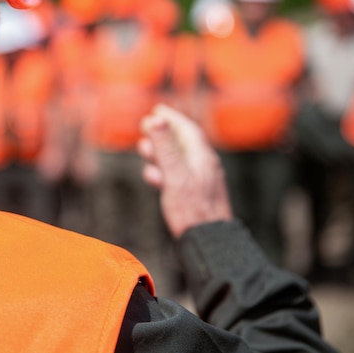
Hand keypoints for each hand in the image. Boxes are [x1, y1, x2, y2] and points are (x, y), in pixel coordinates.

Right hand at [138, 104, 232, 237]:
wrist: (209, 243)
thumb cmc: (193, 210)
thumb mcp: (175, 175)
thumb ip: (165, 148)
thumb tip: (156, 119)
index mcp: (202, 157)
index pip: (187, 130)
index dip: (172, 118)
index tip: (157, 110)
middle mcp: (203, 166)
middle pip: (182, 143)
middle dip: (162, 134)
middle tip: (145, 127)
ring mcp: (200, 182)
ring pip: (178, 160)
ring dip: (160, 154)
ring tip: (144, 151)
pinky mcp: (194, 196)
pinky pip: (177, 177)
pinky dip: (163, 172)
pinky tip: (154, 179)